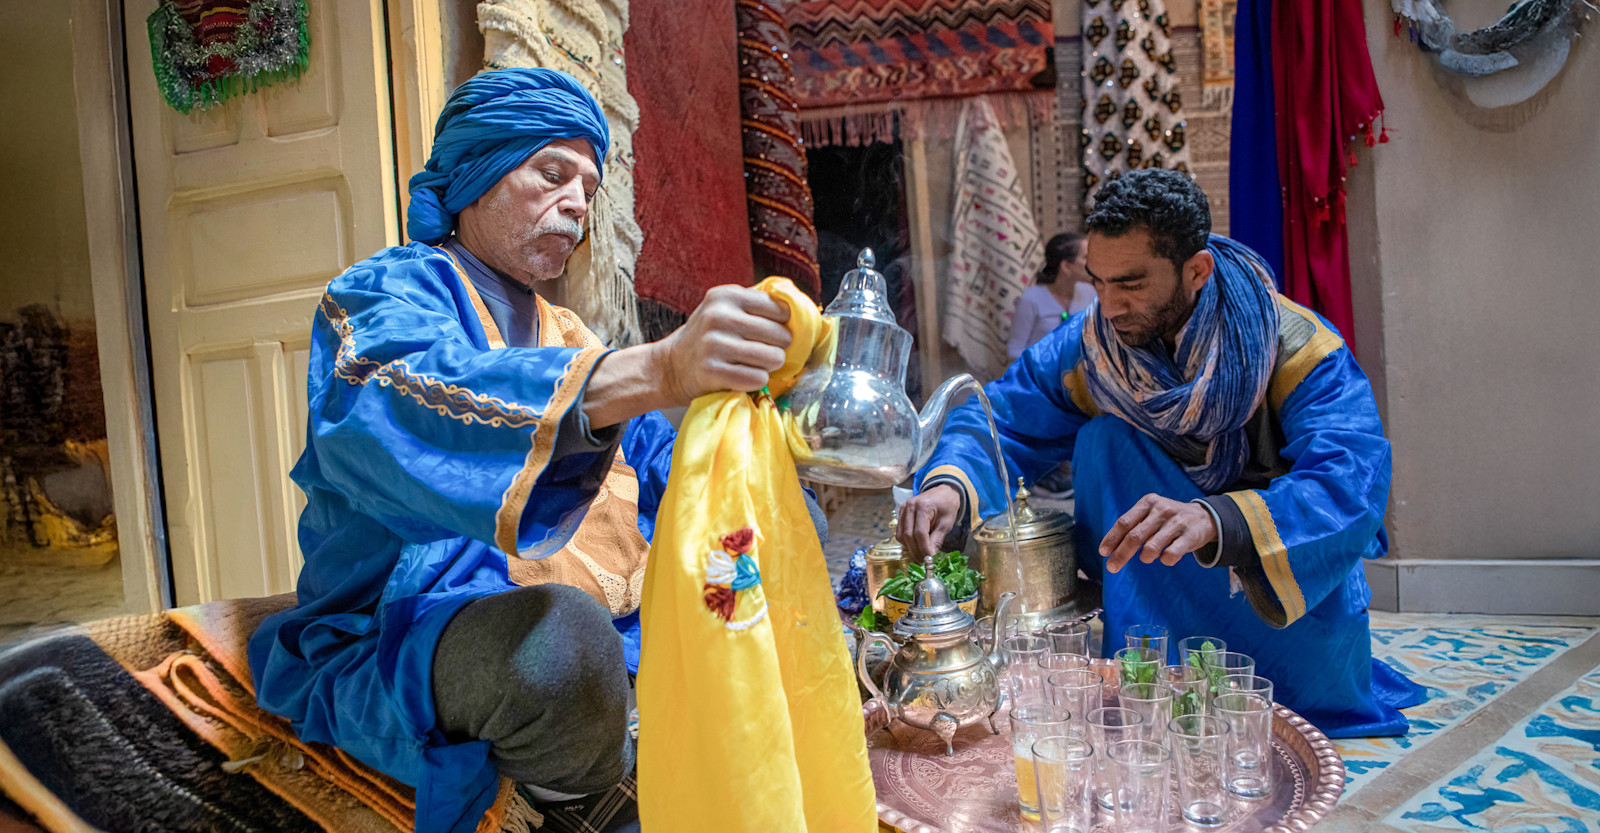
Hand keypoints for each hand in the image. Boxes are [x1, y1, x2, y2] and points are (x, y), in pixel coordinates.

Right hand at [653, 285, 792, 404]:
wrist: (671, 366)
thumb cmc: (709, 336)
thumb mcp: (726, 308)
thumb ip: (758, 304)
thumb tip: (802, 310)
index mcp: (727, 295)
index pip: (781, 309)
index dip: (784, 324)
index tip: (774, 333)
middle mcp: (720, 316)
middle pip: (781, 335)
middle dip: (779, 347)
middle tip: (764, 351)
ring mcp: (715, 344)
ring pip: (773, 358)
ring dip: (769, 366)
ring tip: (754, 364)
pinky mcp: (712, 371)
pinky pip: (758, 379)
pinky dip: (757, 381)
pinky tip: (743, 376)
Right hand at [896, 485, 961, 559]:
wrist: (943, 492)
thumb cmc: (947, 506)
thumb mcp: (946, 523)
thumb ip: (937, 539)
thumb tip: (930, 556)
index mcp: (922, 507)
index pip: (919, 533)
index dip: (923, 548)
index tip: (929, 559)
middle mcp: (909, 507)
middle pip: (908, 535)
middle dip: (916, 551)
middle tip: (924, 562)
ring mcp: (903, 509)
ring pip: (901, 535)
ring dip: (910, 548)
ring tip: (920, 556)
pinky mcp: (901, 513)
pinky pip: (900, 532)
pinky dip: (906, 542)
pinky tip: (915, 546)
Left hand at [1099, 494, 1217, 573]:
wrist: (1204, 517)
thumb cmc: (1168, 519)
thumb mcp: (1151, 513)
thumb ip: (1133, 525)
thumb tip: (1110, 548)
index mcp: (1148, 503)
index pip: (1124, 522)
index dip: (1112, 538)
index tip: (1103, 552)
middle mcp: (1162, 510)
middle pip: (1134, 536)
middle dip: (1121, 555)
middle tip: (1112, 567)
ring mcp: (1177, 523)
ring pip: (1151, 548)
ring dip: (1145, 557)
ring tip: (1147, 557)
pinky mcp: (1190, 536)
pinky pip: (1170, 555)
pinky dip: (1164, 560)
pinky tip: (1166, 557)